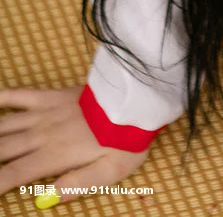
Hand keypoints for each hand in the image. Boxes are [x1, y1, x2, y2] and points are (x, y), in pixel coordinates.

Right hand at [0, 86, 150, 205]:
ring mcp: (44, 112)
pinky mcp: (50, 96)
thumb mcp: (109, 173)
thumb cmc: (125, 139)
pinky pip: (19, 96)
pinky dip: (1, 98)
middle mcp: (41, 134)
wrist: (135, 98)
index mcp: (53, 156)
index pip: (12, 175)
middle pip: (1, 149)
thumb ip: (76, 186)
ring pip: (4, 125)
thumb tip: (46, 200)